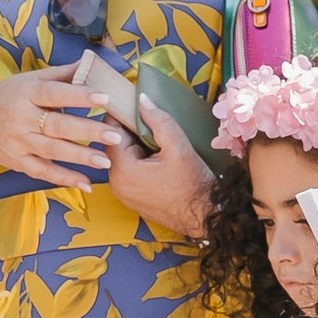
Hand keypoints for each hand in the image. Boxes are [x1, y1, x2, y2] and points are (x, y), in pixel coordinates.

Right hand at [0, 75, 118, 187]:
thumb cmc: (3, 98)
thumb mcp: (26, 80)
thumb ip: (59, 75)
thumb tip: (90, 62)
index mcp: (24, 94)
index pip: (53, 94)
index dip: (78, 95)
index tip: (104, 97)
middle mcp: (20, 119)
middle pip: (57, 126)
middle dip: (88, 132)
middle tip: (115, 136)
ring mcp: (18, 143)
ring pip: (53, 151)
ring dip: (80, 157)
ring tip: (106, 161)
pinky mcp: (17, 162)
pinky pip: (42, 172)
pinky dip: (64, 178)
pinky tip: (85, 183)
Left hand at [92, 100, 215, 243]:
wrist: (206, 218)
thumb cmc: (194, 185)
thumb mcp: (179, 148)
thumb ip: (159, 121)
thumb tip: (142, 100)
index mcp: (122, 171)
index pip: (111, 133)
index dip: (123, 116)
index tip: (133, 103)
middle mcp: (116, 184)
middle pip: (116, 145)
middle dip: (132, 131)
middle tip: (152, 122)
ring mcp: (123, 193)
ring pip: (123, 158)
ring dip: (137, 146)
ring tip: (158, 141)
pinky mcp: (131, 198)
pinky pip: (129, 171)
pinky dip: (140, 160)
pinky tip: (157, 157)